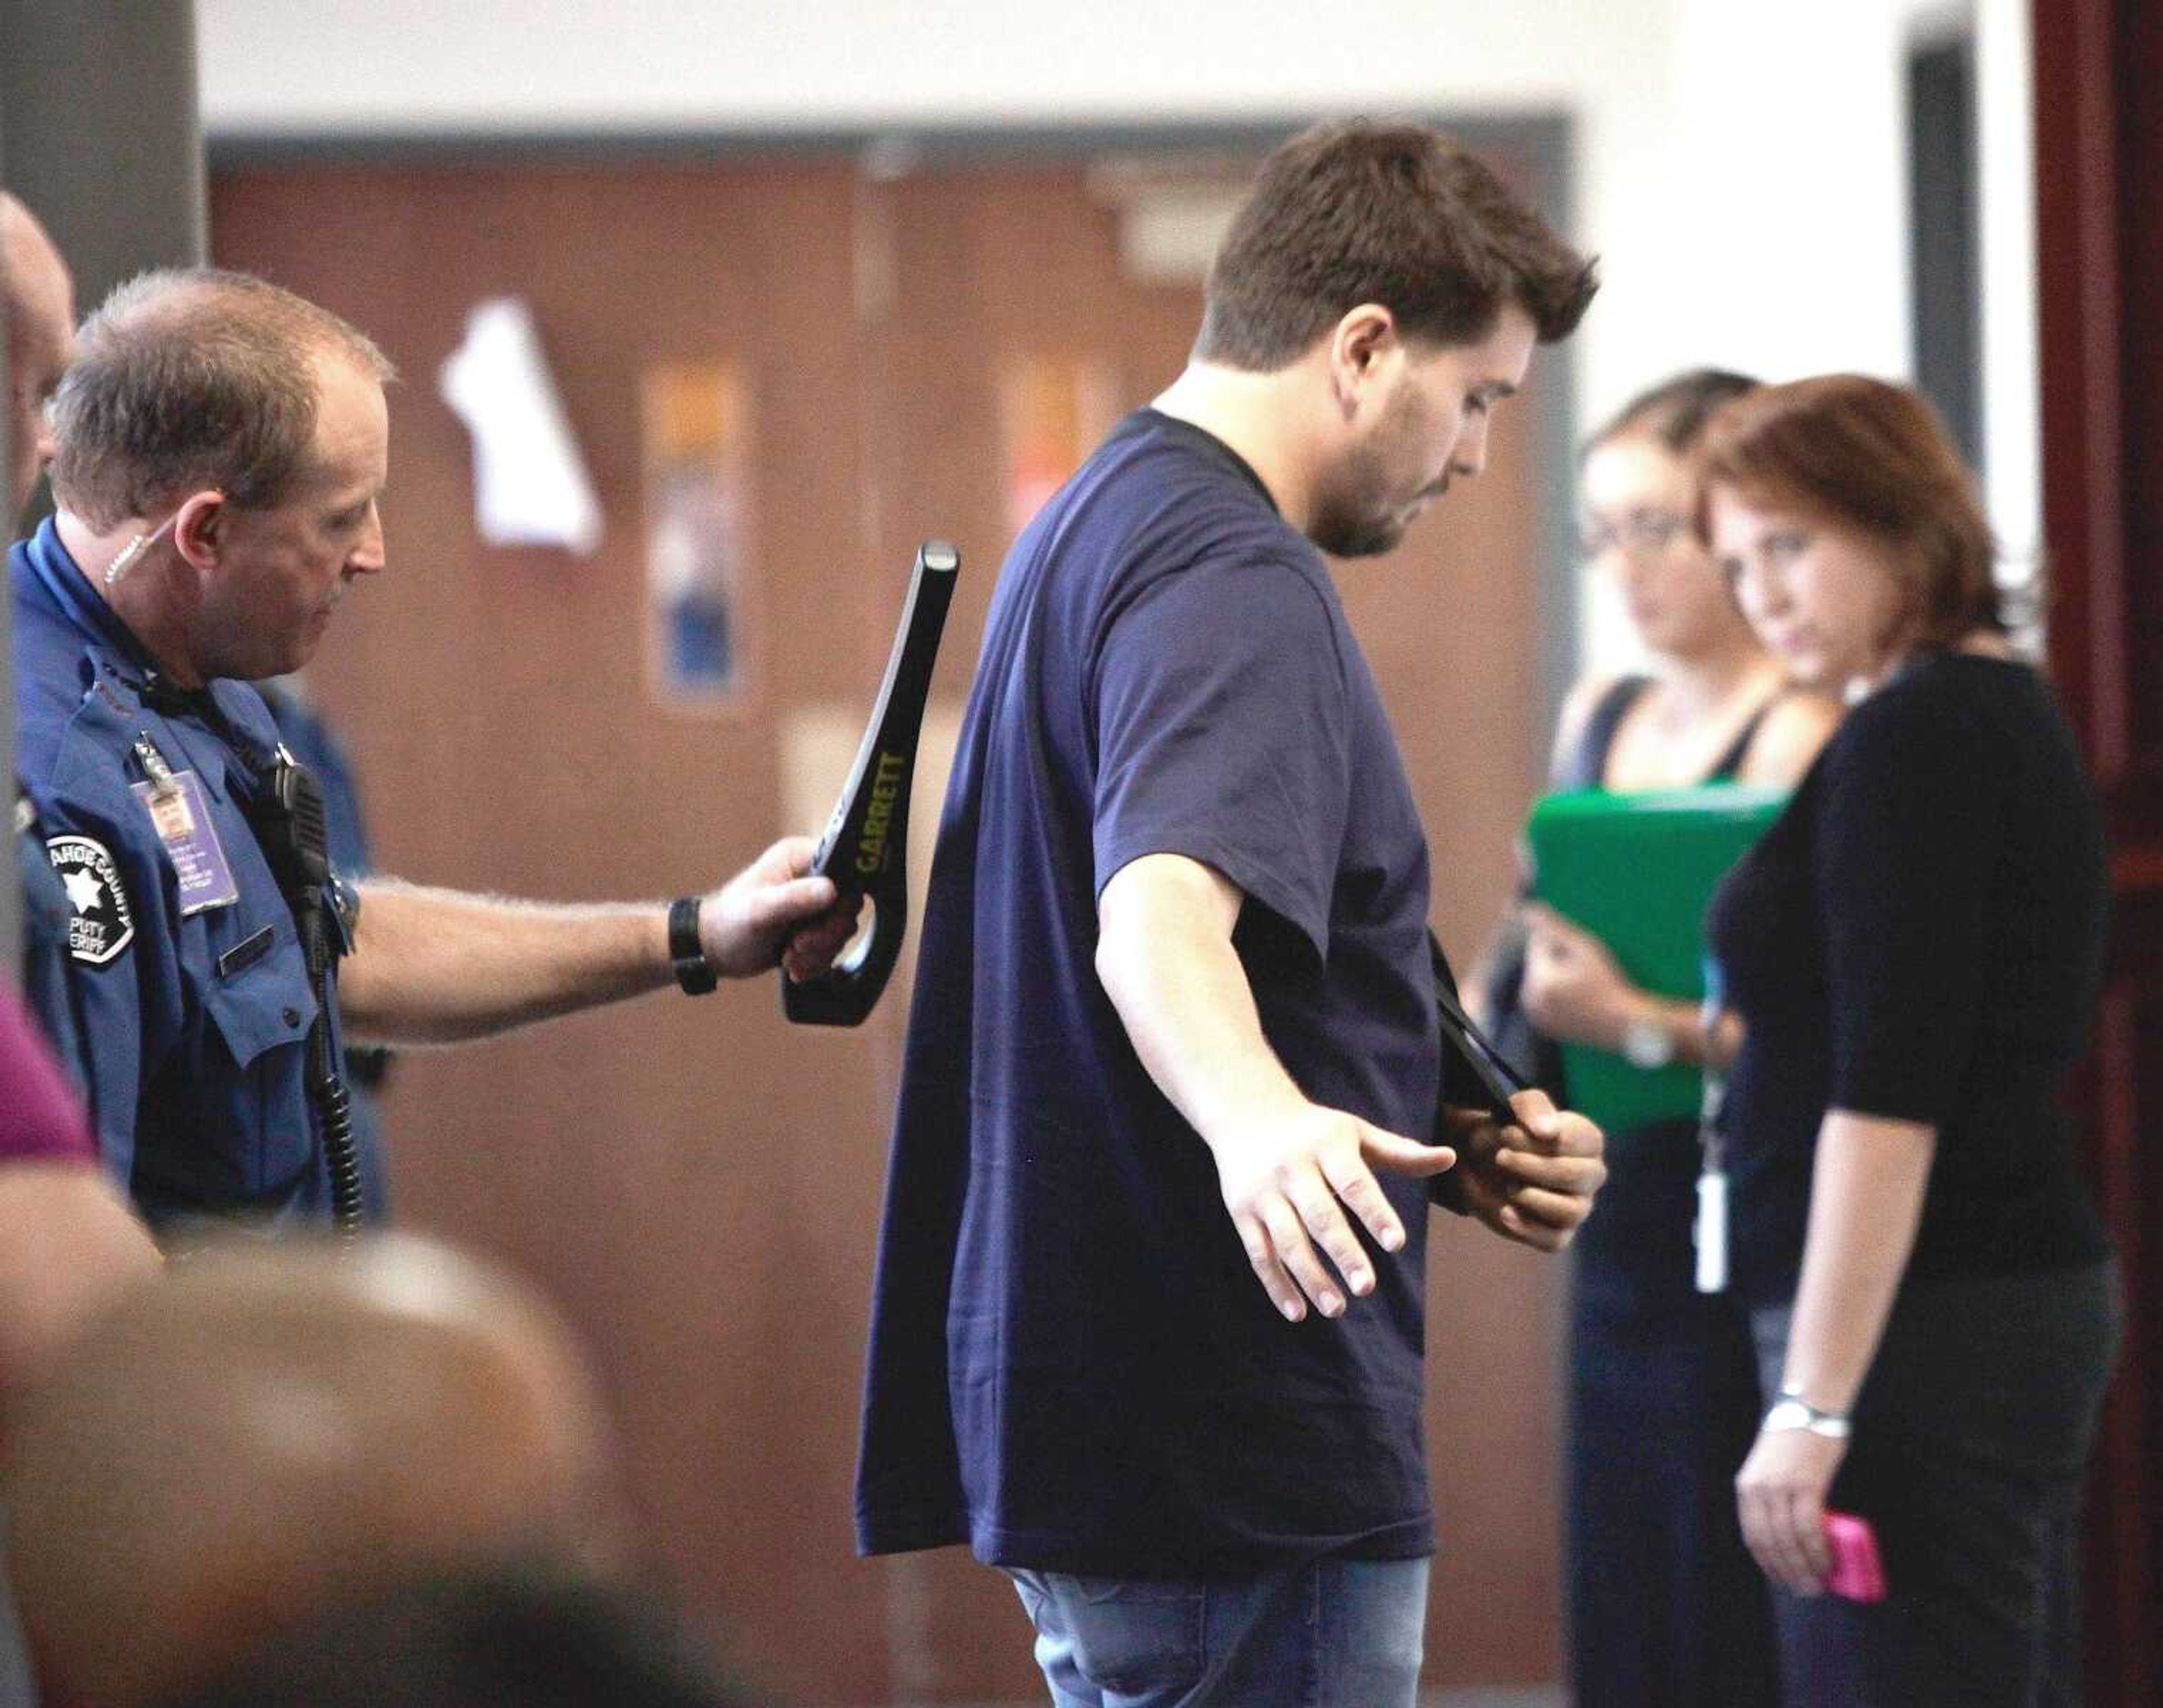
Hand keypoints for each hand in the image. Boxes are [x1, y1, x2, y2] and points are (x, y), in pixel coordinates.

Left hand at [699, 836, 860, 979]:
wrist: (713, 950)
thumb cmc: (729, 923)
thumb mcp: (761, 910)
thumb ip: (796, 898)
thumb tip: (832, 890)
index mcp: (801, 858)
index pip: (845, 869)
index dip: (841, 899)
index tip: (820, 922)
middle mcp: (811, 876)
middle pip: (847, 905)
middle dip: (826, 934)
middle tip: (799, 945)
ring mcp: (812, 903)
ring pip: (841, 929)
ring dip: (818, 951)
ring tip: (790, 956)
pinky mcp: (811, 927)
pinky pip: (831, 946)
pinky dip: (815, 961)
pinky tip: (792, 965)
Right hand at [1210, 1101, 1456, 1323]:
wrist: (1246, 1111)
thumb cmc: (1315, 1131)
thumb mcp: (1356, 1134)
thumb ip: (1400, 1152)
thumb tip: (1450, 1158)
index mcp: (1327, 1146)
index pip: (1354, 1182)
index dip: (1375, 1212)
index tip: (1397, 1243)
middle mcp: (1292, 1168)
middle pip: (1319, 1215)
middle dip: (1342, 1252)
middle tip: (1367, 1287)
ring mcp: (1264, 1192)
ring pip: (1287, 1240)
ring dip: (1310, 1276)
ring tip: (1338, 1308)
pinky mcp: (1242, 1211)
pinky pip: (1258, 1253)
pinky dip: (1276, 1285)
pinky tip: (1298, 1313)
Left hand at [1441, 1087, 1604, 1251]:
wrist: (1481, 1164)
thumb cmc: (1507, 1132)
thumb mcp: (1513, 1109)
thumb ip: (1532, 1108)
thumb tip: (1546, 1132)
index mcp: (1588, 1140)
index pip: (1575, 1142)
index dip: (1535, 1140)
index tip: (1507, 1133)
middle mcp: (1591, 1175)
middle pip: (1575, 1176)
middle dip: (1532, 1167)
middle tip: (1501, 1157)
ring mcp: (1578, 1206)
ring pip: (1570, 1211)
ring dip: (1531, 1197)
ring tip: (1508, 1185)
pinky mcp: (1558, 1233)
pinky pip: (1554, 1239)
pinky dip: (1527, 1227)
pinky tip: (1505, 1211)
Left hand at [1520, 903, 1637, 1048]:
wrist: (1625, 1025)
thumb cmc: (1610, 983)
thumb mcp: (1587, 949)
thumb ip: (1556, 927)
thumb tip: (1528, 909)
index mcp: (1539, 979)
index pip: (1538, 945)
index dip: (1562, 946)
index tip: (1583, 960)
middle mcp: (1530, 1000)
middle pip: (1538, 964)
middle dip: (1557, 962)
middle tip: (1586, 976)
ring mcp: (1536, 1016)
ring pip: (1541, 982)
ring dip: (1556, 978)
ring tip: (1585, 989)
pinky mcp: (1544, 1026)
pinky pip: (1545, 1001)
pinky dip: (1557, 997)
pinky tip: (1581, 1002)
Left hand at [1736, 1422, 1845, 1594]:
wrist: (1809, 1409)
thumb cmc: (1795, 1441)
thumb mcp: (1771, 1470)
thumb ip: (1774, 1498)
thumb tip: (1791, 1536)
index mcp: (1746, 1488)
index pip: (1753, 1536)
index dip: (1768, 1563)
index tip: (1782, 1580)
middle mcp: (1758, 1490)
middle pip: (1771, 1543)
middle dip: (1788, 1572)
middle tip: (1805, 1590)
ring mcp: (1780, 1488)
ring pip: (1790, 1540)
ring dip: (1805, 1567)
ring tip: (1818, 1583)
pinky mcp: (1805, 1485)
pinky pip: (1810, 1528)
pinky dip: (1818, 1550)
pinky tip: (1827, 1562)